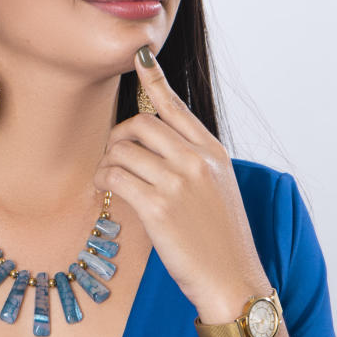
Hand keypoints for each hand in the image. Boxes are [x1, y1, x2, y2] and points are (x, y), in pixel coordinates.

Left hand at [92, 46, 268, 317]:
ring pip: (124, 149)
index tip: (141, 56)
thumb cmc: (221, 241)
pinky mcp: (159, 207)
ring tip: (110, 180)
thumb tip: (157, 147)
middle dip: (119, 138)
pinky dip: (104, 180)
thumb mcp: (218, 190)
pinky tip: (106, 190)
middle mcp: (197, 160)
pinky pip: (116, 177)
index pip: (177, 106)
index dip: (155, 79)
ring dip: (108, 162)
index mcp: (213, 153)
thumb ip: (193, 163)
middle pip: (142, 124)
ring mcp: (178, 182)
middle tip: (115, 158)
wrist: (232, 280)